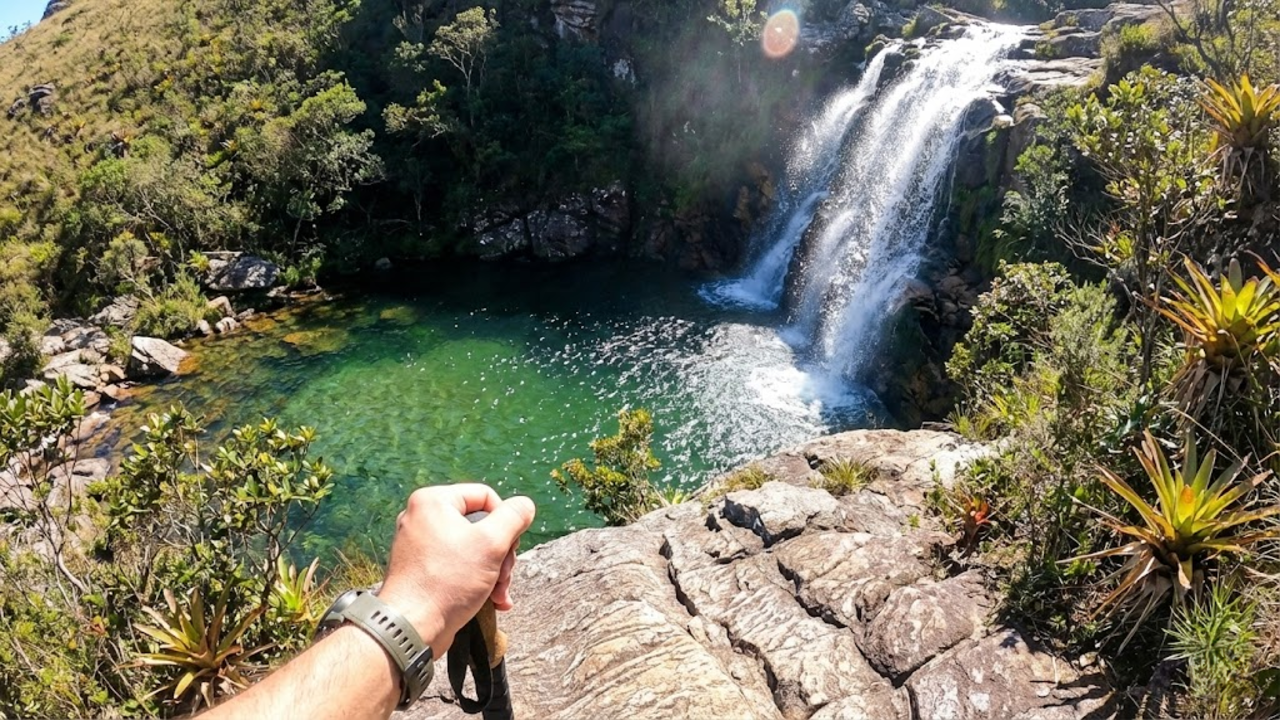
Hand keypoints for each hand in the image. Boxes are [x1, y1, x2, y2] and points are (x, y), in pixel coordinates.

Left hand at [376, 484, 535, 656]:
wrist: (411, 628)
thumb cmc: (447, 582)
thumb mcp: (491, 543)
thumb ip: (514, 517)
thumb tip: (524, 506)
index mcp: (433, 501)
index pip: (485, 496)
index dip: (506, 520)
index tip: (510, 547)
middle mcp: (422, 518)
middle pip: (480, 524)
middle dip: (501, 553)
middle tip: (504, 576)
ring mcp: (420, 545)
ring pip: (472, 548)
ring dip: (494, 571)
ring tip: (499, 594)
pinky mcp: (421, 569)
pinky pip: (457, 565)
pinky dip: (477, 580)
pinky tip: (492, 601)